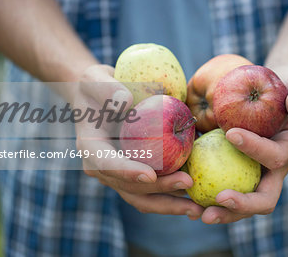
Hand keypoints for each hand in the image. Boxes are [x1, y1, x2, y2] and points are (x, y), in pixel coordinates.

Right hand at [75, 64, 203, 218]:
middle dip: (159, 191)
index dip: (127, 171)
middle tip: (188, 184)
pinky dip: (172, 198)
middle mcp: (102, 168)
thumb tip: (127, 101)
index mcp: (91, 147)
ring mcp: (119, 175)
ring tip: (197, 208)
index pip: (106, 163)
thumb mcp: (96, 79)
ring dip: (169, 205)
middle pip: (129, 187)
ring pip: (142, 198)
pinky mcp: (135, 175)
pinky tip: (194, 200)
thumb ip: (107, 88)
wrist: (100, 99)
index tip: (150, 175)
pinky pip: (153, 192)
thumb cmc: (98, 87)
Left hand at [200, 65, 287, 223]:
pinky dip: (207, 195)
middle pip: (263, 198)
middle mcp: (275, 170)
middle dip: (242, 205)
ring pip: (242, 201)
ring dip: (222, 210)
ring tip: (197, 213)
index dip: (256, 149)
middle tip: (218, 201)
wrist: (278, 95)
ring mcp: (256, 173)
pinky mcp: (239, 171)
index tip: (231, 134)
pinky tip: (186, 196)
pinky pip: (224, 186)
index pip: (276, 157)